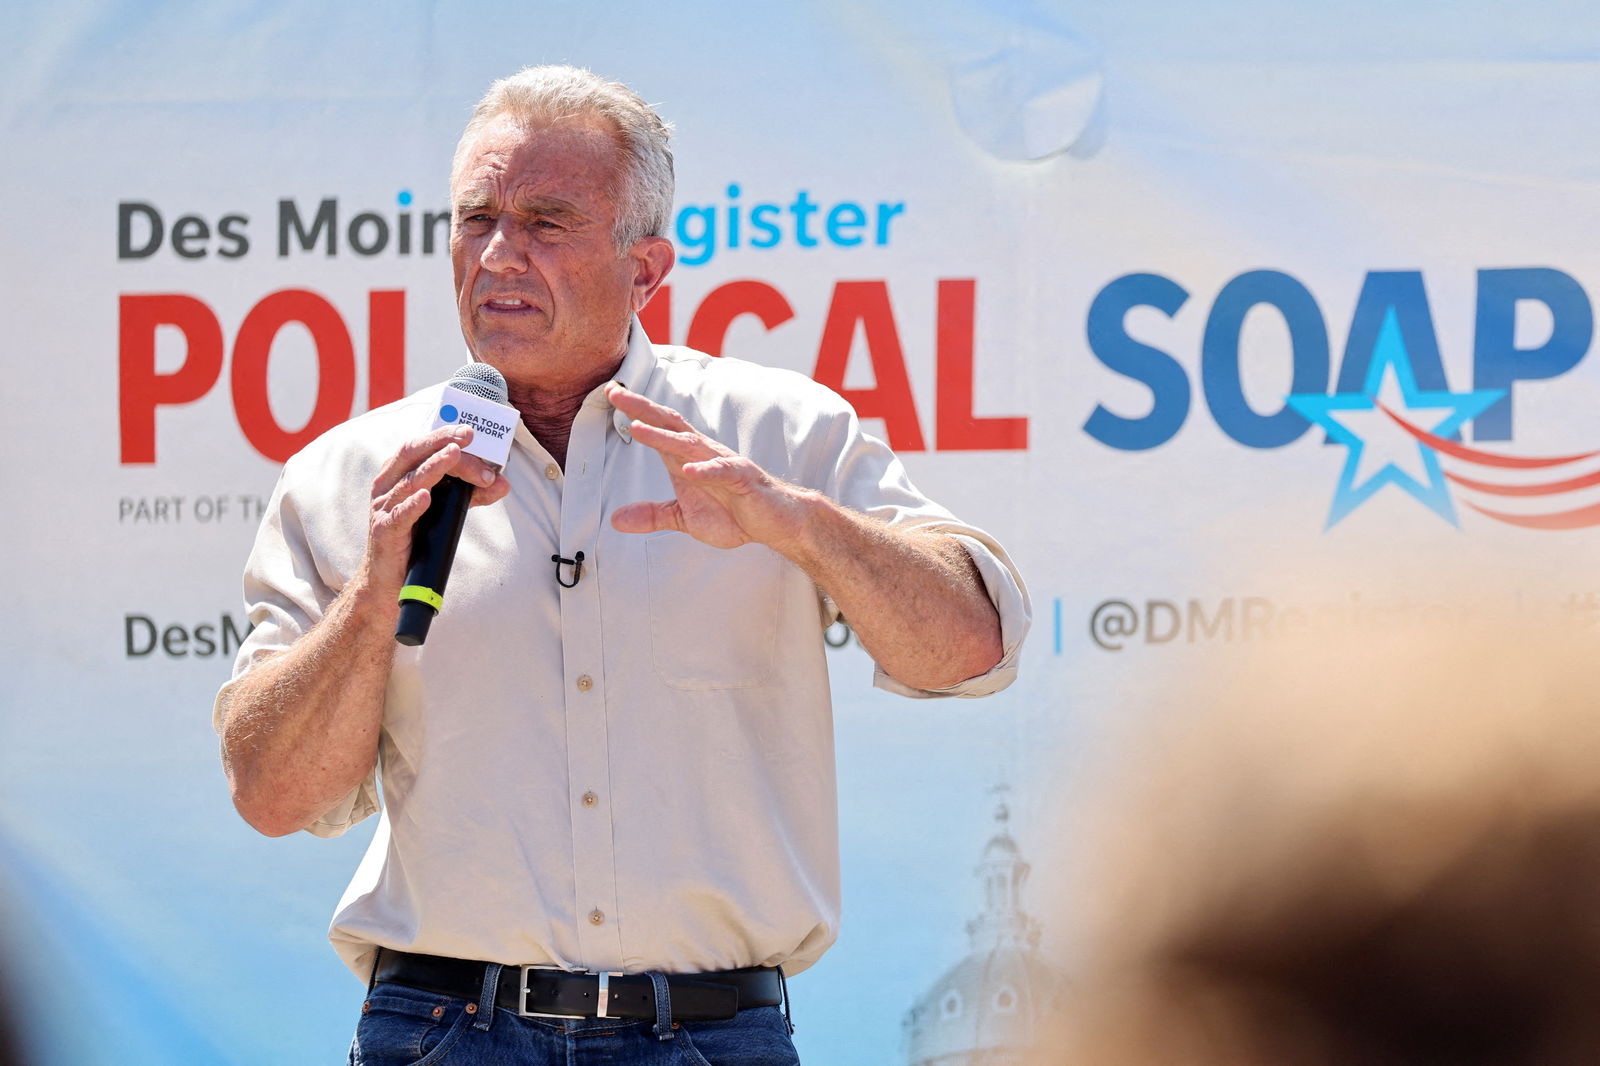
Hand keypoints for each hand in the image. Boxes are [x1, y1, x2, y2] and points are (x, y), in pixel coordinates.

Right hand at [364, 424, 510, 591]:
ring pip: (409, 482)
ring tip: (455, 454)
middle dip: (440, 441)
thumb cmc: (415, 537)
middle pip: (413, 455)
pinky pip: (398, 516)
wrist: (388, 579)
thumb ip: (471, 495)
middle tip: (467, 436)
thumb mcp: (444, 510)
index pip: (421, 446)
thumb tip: (503, 484)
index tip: (470, 432)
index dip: (443, 435)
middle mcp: (387, 486)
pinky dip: (412, 506)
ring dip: (435, 467)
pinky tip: (425, 497)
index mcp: (398, 474)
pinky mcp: (384, 532)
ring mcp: (383, 508)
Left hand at [607, 384, 809, 552]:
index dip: (635, 412)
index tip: (609, 394)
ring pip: (689, 445)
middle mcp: (703, 454)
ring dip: (662, 437)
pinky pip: (722, 471)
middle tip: (614, 393)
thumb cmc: (733, 513)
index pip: (659, 428)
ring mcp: (723, 464)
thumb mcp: (684, 518)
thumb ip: (652, 516)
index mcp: (687, 459)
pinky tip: (687, 471)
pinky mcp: (743, 479)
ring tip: (636, 428)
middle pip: (669, 425)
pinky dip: (705, 471)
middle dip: (641, 409)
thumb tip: (615, 520)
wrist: (776, 523)